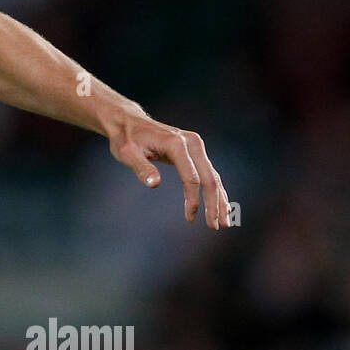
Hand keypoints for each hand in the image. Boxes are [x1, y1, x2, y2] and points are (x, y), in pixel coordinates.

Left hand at [106, 110, 231, 229]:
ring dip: (219, 200)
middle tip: (216, 227)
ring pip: (213, 176)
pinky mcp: (195, 150)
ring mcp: (195, 145)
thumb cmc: (125, 139)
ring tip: (223, 222)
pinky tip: (221, 206)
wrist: (129, 122)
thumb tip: (154, 184)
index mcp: (176, 144)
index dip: (193, 199)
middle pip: (209, 177)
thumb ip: (142, 168)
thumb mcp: (127, 154)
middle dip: (214, 203)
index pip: (191, 177)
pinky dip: (215, 190)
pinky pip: (208, 172)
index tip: (190, 218)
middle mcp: (191, 143)